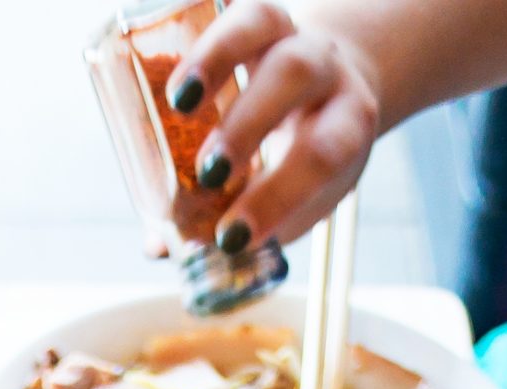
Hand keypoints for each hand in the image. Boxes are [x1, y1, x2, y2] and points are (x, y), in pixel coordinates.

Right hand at [142, 2, 379, 254]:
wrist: (335, 90)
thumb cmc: (308, 159)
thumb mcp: (294, 203)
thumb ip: (236, 224)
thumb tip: (159, 247)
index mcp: (346, 123)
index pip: (322, 153)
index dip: (278, 196)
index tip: (232, 237)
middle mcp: (326, 69)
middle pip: (293, 75)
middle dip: (247, 124)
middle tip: (208, 174)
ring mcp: (292, 33)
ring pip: (263, 23)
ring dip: (215, 60)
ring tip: (178, 104)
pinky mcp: (260, 17)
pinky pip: (234, 9)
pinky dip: (202, 37)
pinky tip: (166, 65)